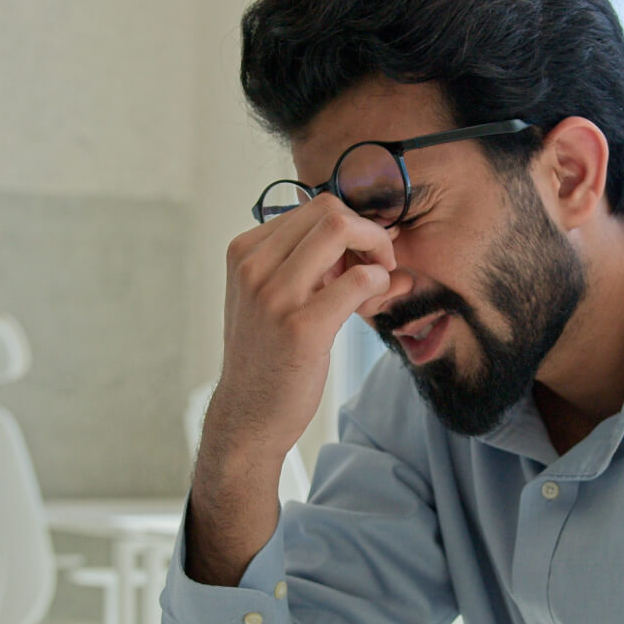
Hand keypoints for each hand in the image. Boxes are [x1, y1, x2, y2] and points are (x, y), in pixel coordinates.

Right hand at [209, 193, 398, 462]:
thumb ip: (301, 264)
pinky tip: (372, 304)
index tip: (360, 259)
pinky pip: (359, 280)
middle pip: (330, 210)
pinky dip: (379, 284)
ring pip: (342, 230)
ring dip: (377, 252)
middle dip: (368, 232)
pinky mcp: (301, 327)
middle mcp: (254, 267)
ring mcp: (275, 295)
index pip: (312, 207)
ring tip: (377, 285)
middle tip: (379, 266)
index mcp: (244, 252)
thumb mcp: (267, 297)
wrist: (248, 416)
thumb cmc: (266, 357)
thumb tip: (361, 236)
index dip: (350, 227)